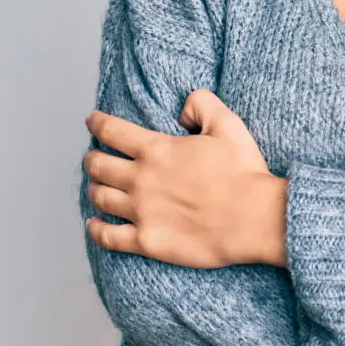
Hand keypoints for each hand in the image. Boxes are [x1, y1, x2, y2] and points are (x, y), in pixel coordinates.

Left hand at [83, 89, 287, 268]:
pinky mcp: (147, 241)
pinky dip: (96, 229)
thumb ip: (202, 104)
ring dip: (93, 188)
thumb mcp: (227, 123)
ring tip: (95, 186)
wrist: (252, 218)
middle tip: (92, 156)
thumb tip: (183, 109)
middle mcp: (141, 179)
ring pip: (100, 198)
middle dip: (92, 158)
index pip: (113, 131)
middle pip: (99, 166)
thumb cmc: (242, 172)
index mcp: (157, 149)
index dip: (98, 123)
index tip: (92, 121)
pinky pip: (108, 236)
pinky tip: (94, 223)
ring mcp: (141, 212)